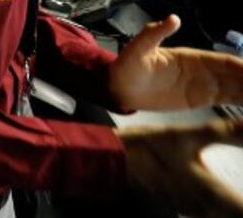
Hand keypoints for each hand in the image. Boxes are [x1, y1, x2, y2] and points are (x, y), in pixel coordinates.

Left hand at [109, 15, 242, 111]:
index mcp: (194, 58)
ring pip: (237, 90)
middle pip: (238, 76)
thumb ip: (154, 34)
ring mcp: (204, 86)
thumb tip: (172, 18)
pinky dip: (242, 104)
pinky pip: (227, 102)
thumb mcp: (138, 47)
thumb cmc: (128, 65)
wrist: (119, 87)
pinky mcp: (200, 99)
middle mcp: (204, 71)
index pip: (227, 63)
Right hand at [120, 119, 242, 217]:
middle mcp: (209, 211)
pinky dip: (231, 205)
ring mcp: (198, 211)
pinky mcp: (189, 205)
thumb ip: (228, 132)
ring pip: (229, 215)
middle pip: (239, 214)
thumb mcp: (187, 135)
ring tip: (241, 194)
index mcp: (215, 197)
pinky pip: (218, 212)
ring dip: (239, 206)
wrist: (112, 160)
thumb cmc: (147, 149)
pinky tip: (232, 195)